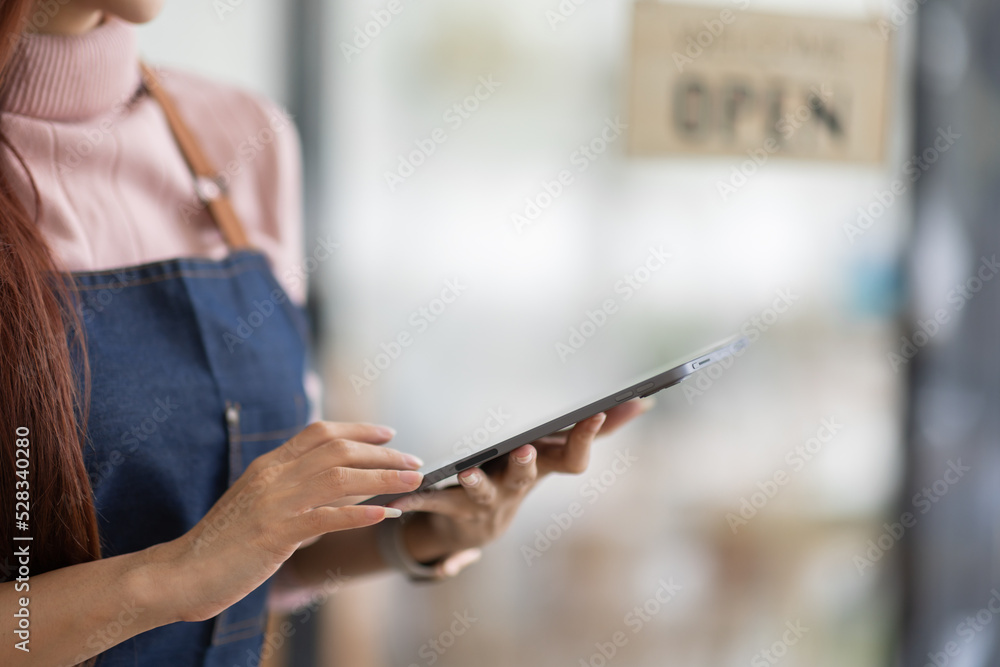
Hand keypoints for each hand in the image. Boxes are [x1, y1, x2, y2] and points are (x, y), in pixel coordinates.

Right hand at [150, 421, 422, 622]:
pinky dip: (358, 513)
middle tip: (414, 461)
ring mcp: (274, 502)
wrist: (181, 573)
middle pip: (337, 450)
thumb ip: (290, 491)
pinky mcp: (274, 533)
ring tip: (413, 481)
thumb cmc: (223, 544)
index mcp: (268, 465)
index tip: (389, 435)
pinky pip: (324, 517)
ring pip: (339, 478)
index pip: (319, 433)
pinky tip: (385, 514)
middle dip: (382, 455)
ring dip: (382, 479)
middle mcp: (273, 475)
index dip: (358, 431)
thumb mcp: (258, 506)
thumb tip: (332, 489)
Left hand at [387, 398, 652, 576]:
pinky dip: (418, 499)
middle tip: (526, 449)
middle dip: (527, 464)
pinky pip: (434, 501)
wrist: (477, 528)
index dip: (584, 438)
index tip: (593, 414)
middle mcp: (518, 488)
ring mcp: (486, 501)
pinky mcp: (453, 508)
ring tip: (464, 471)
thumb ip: (593, 430)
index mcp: (543, 469)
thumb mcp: (557, 452)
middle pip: (527, 476)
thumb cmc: (519, 477)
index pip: (572, 457)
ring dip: (475, 483)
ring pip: (482, 492)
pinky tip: (400, 496)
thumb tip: (642, 402)